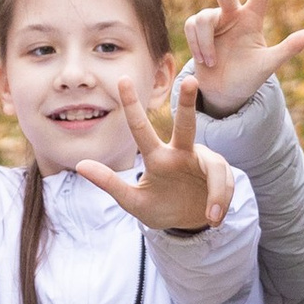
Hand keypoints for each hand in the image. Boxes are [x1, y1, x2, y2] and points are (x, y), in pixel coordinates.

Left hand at [70, 72, 228, 232]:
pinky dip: (221, 201)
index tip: (122, 79)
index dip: (132, 106)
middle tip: (190, 81)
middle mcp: (180, 153)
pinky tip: (215, 218)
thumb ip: (110, 184)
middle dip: (187, 103)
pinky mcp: (221, 174)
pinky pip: (224, 184)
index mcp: (157, 157)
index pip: (141, 129)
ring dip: (216, 192)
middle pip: (185, 124)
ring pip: (215, 165)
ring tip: (212, 216)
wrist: (187, 224)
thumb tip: (79, 164)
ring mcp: (203, 161)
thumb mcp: (133, 202)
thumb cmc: (159, 208)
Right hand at [182, 0, 303, 117]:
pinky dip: (197, 44)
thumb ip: (290, 47)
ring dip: (205, 42)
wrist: (225, 94)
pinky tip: (204, 59)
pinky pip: (192, 26)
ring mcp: (214, 22)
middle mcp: (233, 16)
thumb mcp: (269, 64)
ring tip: (212, 61)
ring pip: (204, 18)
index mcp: (253, 20)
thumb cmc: (249, 78)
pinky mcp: (197, 30)